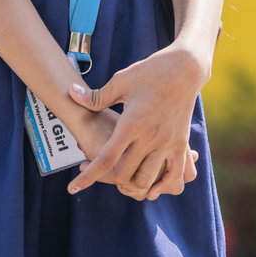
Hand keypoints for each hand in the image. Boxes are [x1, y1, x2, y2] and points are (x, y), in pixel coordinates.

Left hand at [63, 45, 208, 200]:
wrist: (185, 68)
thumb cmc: (150, 72)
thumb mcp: (120, 81)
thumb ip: (96, 97)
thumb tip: (70, 93)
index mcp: (131, 123)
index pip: (106, 159)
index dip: (87, 176)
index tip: (72, 188)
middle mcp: (149, 137)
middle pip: (124, 173)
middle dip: (109, 178)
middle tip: (102, 171)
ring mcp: (167, 142)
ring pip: (147, 179)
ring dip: (133, 183)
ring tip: (125, 176)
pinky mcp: (181, 144)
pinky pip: (175, 176)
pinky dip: (163, 186)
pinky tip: (153, 188)